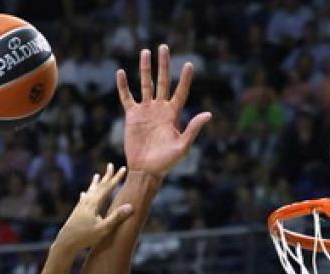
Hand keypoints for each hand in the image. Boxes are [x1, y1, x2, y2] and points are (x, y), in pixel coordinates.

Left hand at [54, 163, 132, 252]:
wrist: (65, 243)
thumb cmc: (85, 237)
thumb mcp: (103, 228)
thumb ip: (116, 217)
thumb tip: (131, 206)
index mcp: (93, 203)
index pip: (107, 187)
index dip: (116, 178)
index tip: (123, 168)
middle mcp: (86, 202)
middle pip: (98, 186)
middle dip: (106, 176)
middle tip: (111, 165)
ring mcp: (80, 207)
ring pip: (89, 191)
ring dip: (95, 183)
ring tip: (96, 176)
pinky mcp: (76, 212)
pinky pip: (83, 199)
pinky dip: (86, 194)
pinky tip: (83, 194)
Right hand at [116, 45, 211, 174]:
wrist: (146, 170)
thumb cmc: (167, 162)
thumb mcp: (183, 146)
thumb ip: (193, 129)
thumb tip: (208, 114)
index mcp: (174, 114)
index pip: (181, 91)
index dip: (185, 79)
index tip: (189, 64)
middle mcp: (160, 108)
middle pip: (162, 81)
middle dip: (163, 64)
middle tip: (163, 47)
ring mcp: (146, 111)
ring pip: (145, 85)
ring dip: (145, 69)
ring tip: (145, 52)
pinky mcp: (132, 116)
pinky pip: (127, 98)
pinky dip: (123, 86)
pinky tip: (121, 73)